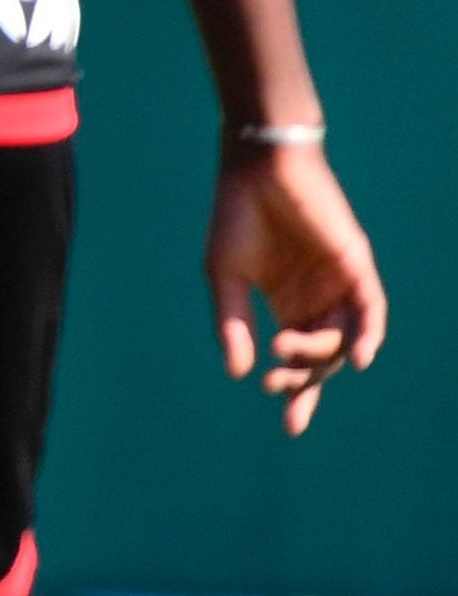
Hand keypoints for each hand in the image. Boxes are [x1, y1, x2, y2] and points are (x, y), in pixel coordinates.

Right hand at [209, 139, 386, 434]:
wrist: (255, 168)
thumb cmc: (236, 216)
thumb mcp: (225, 277)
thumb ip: (233, 323)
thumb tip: (238, 374)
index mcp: (288, 303)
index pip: (299, 359)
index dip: (297, 394)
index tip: (289, 427)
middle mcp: (318, 298)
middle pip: (324, 357)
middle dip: (305, 382)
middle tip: (280, 390)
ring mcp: (338, 282)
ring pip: (343, 336)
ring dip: (320, 354)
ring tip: (286, 350)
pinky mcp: (354, 264)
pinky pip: (370, 307)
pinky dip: (368, 334)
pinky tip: (359, 358)